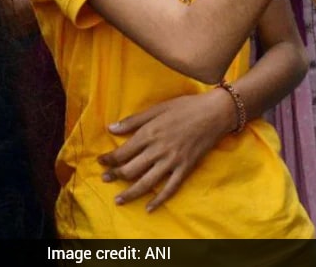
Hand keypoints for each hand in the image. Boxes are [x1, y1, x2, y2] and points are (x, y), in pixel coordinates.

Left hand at [98, 90, 234, 211]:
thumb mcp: (157, 108)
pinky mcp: (185, 169)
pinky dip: (159, 200)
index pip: (123, 152)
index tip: (101, 162)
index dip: (109, 159)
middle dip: (115, 176)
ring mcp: (172, 162)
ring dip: (130, 193)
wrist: (214, 113)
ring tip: (118, 200)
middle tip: (105, 179)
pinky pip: (170, 189)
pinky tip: (149, 208)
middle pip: (130, 170)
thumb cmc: (185, 107)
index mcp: (149, 133)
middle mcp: (158, 150)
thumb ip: (133, 120)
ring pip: (146, 183)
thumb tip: (110, 128)